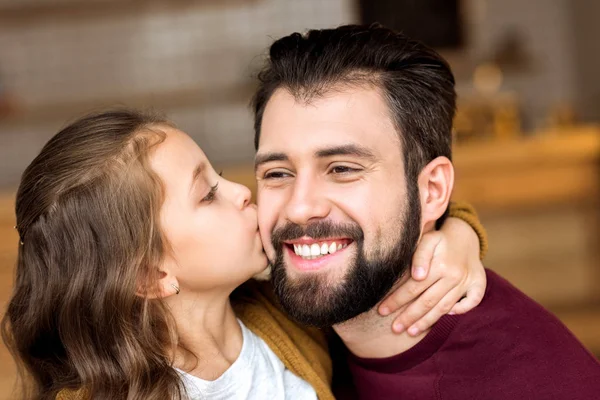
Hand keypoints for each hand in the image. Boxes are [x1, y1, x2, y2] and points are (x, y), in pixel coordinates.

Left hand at [378, 217, 486, 335]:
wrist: (465, 235)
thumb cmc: (439, 239)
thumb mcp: (427, 239)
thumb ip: (419, 256)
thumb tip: (417, 276)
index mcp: (440, 266)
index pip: (413, 288)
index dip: (397, 300)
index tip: (382, 310)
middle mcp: (454, 276)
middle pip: (427, 302)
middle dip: (409, 317)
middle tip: (394, 329)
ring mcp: (467, 282)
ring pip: (444, 307)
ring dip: (427, 321)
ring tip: (411, 332)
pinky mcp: (478, 285)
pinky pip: (471, 303)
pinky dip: (460, 311)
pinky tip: (445, 317)